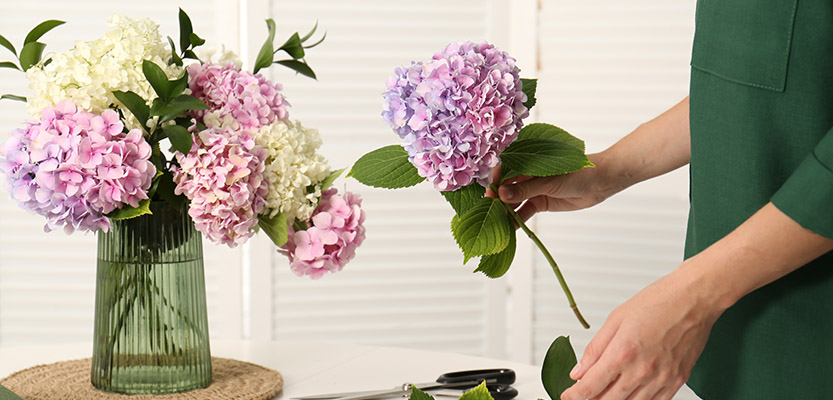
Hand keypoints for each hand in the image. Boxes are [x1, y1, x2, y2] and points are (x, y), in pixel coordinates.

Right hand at [490, 153, 614, 221]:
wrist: (600, 182)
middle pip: (506, 187)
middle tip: (488, 211)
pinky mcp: (539, 202)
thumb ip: (525, 189)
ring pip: (513, 201)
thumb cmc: (577, 173)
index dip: (494, 181)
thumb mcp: (549, 181)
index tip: (488, 193)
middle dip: (496, 199)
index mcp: (527, 161)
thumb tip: (501, 194)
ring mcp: (533, 189)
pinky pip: (524, 211)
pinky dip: (516, 219)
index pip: (504, 169)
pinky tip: (508, 228)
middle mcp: (527, 175)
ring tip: (495, 222)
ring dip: (505, 211)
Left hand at [561, 265, 722, 399]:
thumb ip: (594, 350)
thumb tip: (579, 371)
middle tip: (584, 394)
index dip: (574, 395)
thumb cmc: (657, 302)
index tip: (568, 395)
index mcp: (622, 353)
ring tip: (604, 393)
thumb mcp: (615, 320)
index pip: (590, 387)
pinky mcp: (676, 381)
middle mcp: (641, 371)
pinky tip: (629, 394)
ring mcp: (661, 379)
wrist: (693, 300)